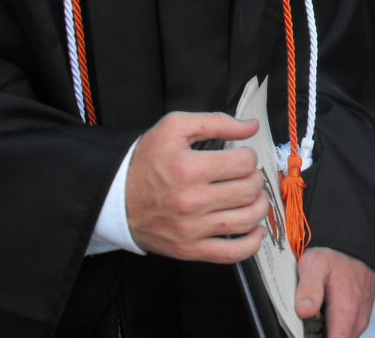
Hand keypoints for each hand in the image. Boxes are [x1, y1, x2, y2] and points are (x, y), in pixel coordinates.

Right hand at [124, 111, 266, 262]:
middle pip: (249, 190)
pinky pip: (232, 253)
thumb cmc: (146, 160)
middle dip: (255, 178)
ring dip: (260, 205)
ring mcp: (192, 229)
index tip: (239, 157)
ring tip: (253, 197)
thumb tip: (251, 126)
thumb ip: (216, 122)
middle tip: (245, 176)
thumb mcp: (174, 128)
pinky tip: (255, 229)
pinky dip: (252, 243)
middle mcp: (192, 201)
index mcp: (189, 168)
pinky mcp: (190, 250)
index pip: (244, 163)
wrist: (115, 198)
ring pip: (248, 219)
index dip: (248, 156)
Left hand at [296, 246, 374, 337]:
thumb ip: (309, 289)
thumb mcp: (315, 265)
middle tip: (306, 322)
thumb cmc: (335, 256)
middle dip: (318, 336)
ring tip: (314, 317)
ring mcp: (360, 321)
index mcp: (346, 313)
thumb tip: (304, 312)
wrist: (356, 247)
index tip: (304, 332)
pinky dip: (332, 329)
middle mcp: (357, 321)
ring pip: (341, 337)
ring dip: (325, 333)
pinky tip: (322, 316)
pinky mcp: (360, 319)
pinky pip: (346, 332)